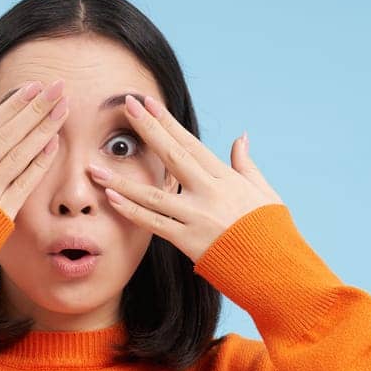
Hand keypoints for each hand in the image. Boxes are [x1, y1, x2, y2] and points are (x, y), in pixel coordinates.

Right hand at [0, 78, 69, 221]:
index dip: (14, 105)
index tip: (33, 87)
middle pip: (10, 135)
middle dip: (36, 109)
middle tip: (58, 87)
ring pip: (21, 155)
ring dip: (44, 130)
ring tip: (62, 110)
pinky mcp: (3, 214)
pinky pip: (25, 183)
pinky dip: (40, 163)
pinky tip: (54, 144)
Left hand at [85, 95, 282, 262]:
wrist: (276, 268)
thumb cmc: (271, 231)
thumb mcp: (264, 192)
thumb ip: (246, 164)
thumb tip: (240, 137)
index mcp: (225, 178)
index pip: (190, 143)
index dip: (166, 121)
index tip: (147, 103)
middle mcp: (209, 193)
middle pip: (171, 156)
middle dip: (147, 129)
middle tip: (125, 106)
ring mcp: (197, 217)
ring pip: (152, 194)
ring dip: (120, 180)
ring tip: (94, 166)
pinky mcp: (189, 242)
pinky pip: (153, 224)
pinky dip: (130, 211)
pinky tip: (110, 197)